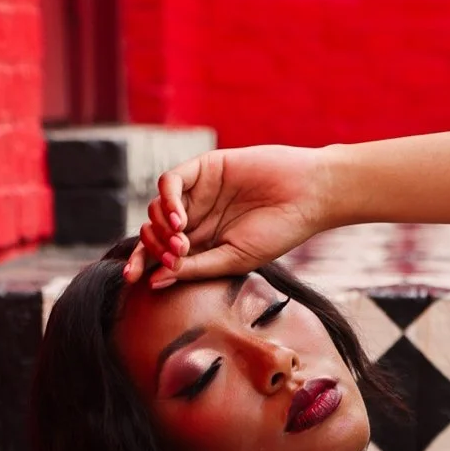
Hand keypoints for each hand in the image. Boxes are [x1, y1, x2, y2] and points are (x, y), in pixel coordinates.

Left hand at [122, 143, 335, 289]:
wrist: (307, 197)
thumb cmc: (277, 233)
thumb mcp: (232, 260)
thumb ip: (194, 269)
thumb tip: (155, 281)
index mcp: (202, 244)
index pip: (161, 255)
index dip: (144, 265)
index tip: (142, 280)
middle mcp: (196, 218)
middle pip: (152, 231)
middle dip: (148, 248)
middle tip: (171, 257)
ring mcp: (198, 193)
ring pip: (156, 208)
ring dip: (159, 227)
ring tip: (181, 242)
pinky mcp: (203, 169)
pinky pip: (170, 182)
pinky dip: (167, 201)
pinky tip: (180, 219)